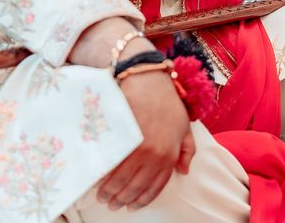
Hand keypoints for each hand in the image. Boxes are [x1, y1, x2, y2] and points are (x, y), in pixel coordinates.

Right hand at [97, 70, 194, 210]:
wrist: (148, 79)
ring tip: (103, 196)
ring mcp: (137, 146)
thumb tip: (183, 171)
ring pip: (121, 178)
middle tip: (111, 204)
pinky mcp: (122, 137)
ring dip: (110, 190)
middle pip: (135, 186)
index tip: (131, 205)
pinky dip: (104, 174)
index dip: (142, 199)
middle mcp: (154, 155)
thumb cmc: (167, 102)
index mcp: (169, 155)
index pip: (154, 187)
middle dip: (122, 198)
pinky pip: (112, 162)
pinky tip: (98, 179)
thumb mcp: (185, 126)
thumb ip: (187, 150)